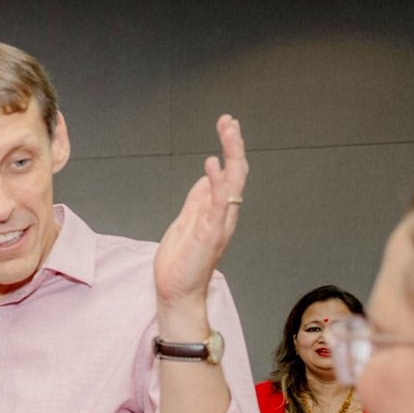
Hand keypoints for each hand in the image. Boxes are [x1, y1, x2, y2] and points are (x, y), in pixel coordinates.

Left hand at [154, 114, 246, 314]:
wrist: (176, 291)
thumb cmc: (181, 262)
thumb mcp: (187, 221)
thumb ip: (197, 200)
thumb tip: (207, 177)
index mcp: (218, 210)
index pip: (230, 173)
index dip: (229, 149)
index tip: (226, 126)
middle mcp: (224, 214)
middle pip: (236, 173)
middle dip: (234, 145)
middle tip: (229, 121)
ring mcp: (219, 223)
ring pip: (233, 183)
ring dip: (231, 155)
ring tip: (228, 131)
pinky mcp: (210, 233)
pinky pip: (217, 203)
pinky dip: (217, 182)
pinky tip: (212, 163)